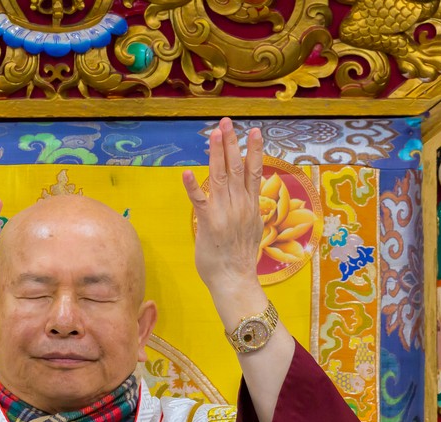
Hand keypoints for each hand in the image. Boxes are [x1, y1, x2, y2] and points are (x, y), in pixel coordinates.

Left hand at [182, 118, 266, 295]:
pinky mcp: (209, 223)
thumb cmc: (240, 258)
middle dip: (231, 143)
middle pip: (237, 167)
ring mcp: (225, 213)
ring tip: (215, 134)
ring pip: (221, 177)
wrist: (235, 280)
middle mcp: (240, 205)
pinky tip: (186, 173)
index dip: (253, 150)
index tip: (253, 131)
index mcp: (251, 205)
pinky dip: (193, 187)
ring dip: (217, 154)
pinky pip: (199, 202)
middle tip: (226, 122)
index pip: (253, 171)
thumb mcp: (251, 228)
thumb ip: (247, 210)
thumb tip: (247, 199)